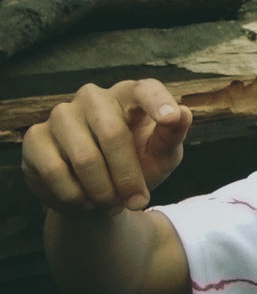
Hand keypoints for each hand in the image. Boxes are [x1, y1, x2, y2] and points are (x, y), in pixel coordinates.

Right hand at [22, 79, 192, 216]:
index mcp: (130, 94)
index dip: (158, 103)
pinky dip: (75, 196)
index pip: (145, 89)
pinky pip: (55, 171)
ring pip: (84, 158)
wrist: (98, 194)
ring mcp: (62, 114)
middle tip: (137, 203)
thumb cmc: (137, 165)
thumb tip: (183, 113)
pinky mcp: (36, 137)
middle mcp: (94, 96)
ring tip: (111, 204)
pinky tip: (84, 200)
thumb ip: (172, 136)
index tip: (170, 119)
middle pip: (113, 133)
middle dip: (128, 176)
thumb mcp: (162, 155)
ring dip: (102, 192)